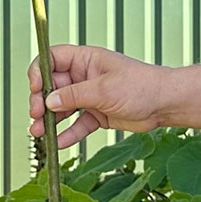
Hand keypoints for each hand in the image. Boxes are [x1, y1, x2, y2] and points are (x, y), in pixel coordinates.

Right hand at [28, 45, 169, 147]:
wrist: (165, 104)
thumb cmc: (140, 86)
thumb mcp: (104, 89)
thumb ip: (74, 95)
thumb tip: (48, 101)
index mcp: (86, 60)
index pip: (52, 58)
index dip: (40, 71)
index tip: (36, 87)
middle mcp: (84, 76)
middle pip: (52, 86)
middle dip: (40, 100)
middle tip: (35, 115)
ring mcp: (90, 96)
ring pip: (62, 107)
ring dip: (49, 120)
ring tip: (38, 133)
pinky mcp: (98, 114)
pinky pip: (77, 123)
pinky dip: (68, 133)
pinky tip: (59, 143)